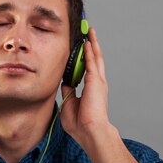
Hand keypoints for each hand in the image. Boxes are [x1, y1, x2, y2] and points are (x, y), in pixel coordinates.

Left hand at [60, 27, 111, 146]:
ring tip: (90, 31)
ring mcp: (97, 81)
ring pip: (95, 57)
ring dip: (92, 43)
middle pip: (94, 59)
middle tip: (87, 33)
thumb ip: (67, 91)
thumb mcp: (68, 104)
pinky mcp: (96, 81)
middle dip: (91, 45)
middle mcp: (96, 83)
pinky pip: (92, 62)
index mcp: (90, 89)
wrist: (90, 131)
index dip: (83, 57)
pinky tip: (87, 41)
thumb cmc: (80, 124)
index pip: (86, 69)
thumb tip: (65, 81)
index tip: (79, 48)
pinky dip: (90, 50)